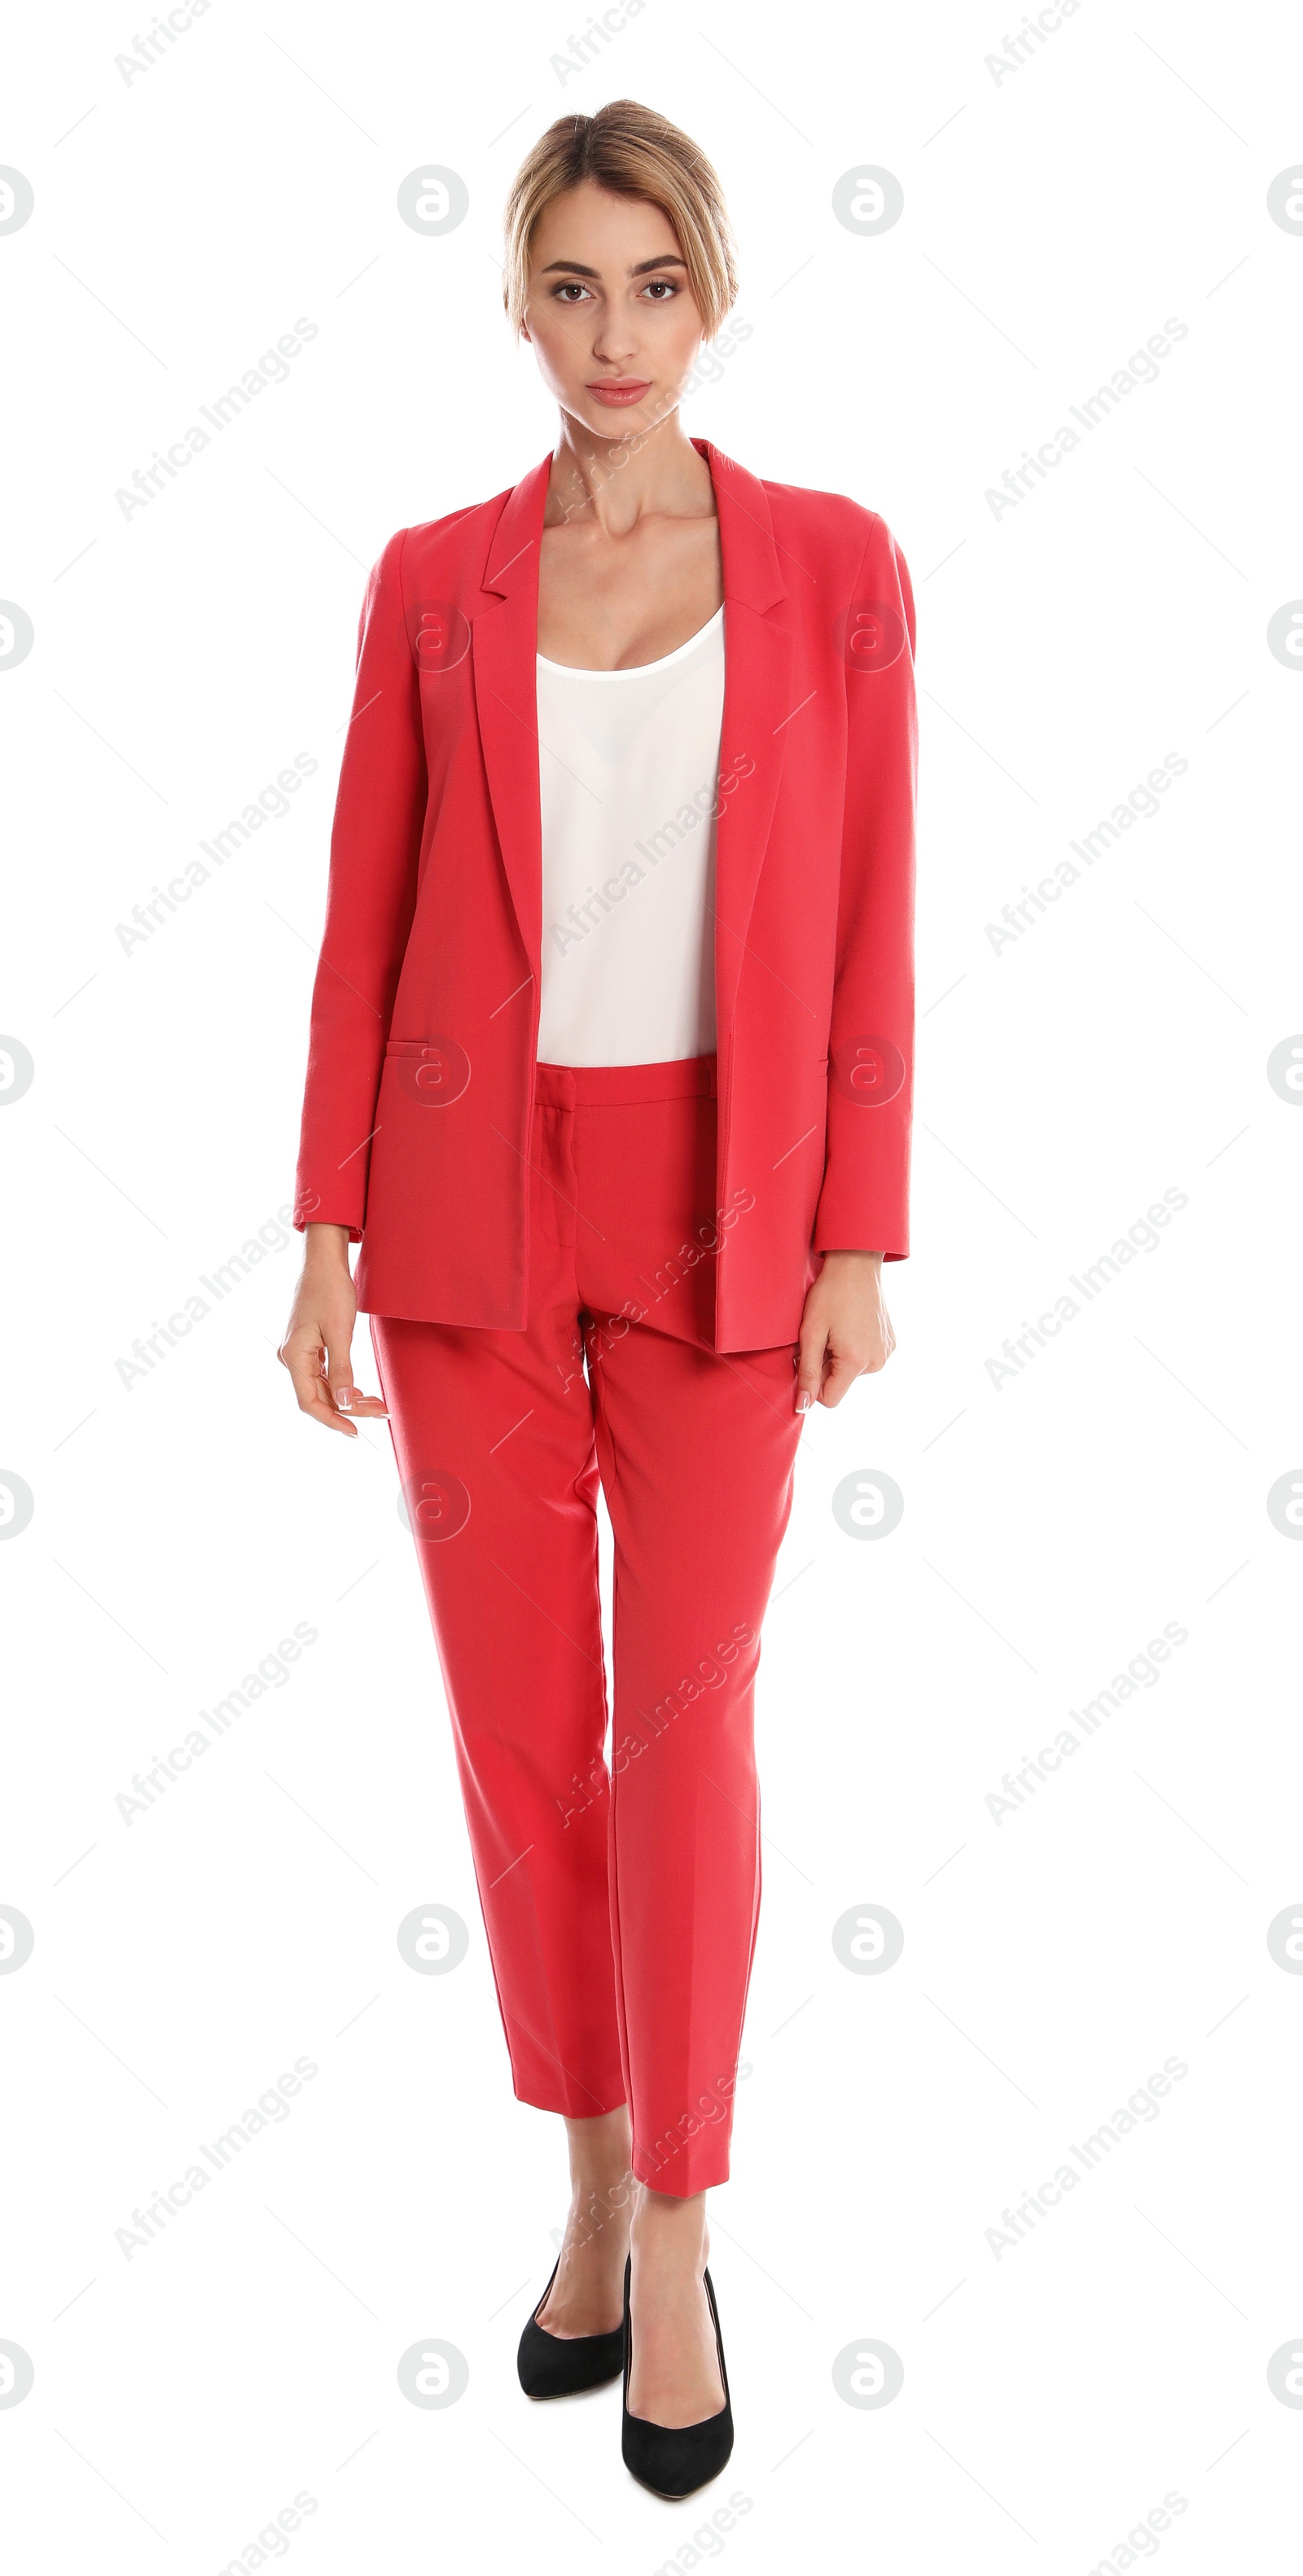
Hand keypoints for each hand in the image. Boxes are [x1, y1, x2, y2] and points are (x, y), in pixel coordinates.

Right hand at [278, 1224, 388, 1437]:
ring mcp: (299, 1353)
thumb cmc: (331, 1291)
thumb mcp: (340, 1332)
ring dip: (349, 1397)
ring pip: (324, 1387)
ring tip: (377, 1404)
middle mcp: (292, 1358)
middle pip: (319, 1396)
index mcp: (294, 1357)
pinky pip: (324, 1374)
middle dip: (350, 1408)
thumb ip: (343, 1370)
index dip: (333, 1420)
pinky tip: (361, 1391)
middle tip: (381, 1413)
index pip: (310, 1403)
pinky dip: (344, 1384)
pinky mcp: (308, 1346)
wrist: (324, 1262)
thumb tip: (345, 1403)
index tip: (356, 1431)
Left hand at [795, 1250, 894, 1411]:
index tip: (807, 1358)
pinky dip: (853, 1347)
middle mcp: (877, 1363)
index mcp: (856, 1363)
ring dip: (838, 1356)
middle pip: (840, 1383)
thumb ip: (807, 1372)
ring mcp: (886, 1353)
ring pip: (852, 1371)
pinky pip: (865, 1358)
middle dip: (826, 1366)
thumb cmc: (830, 1295)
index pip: (829, 1398)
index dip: (812, 1383)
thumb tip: (804, 1406)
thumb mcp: (810, 1333)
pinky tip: (850, 1324)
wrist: (857, 1264)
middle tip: (821, 1336)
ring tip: (836, 1328)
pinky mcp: (890, 1343)